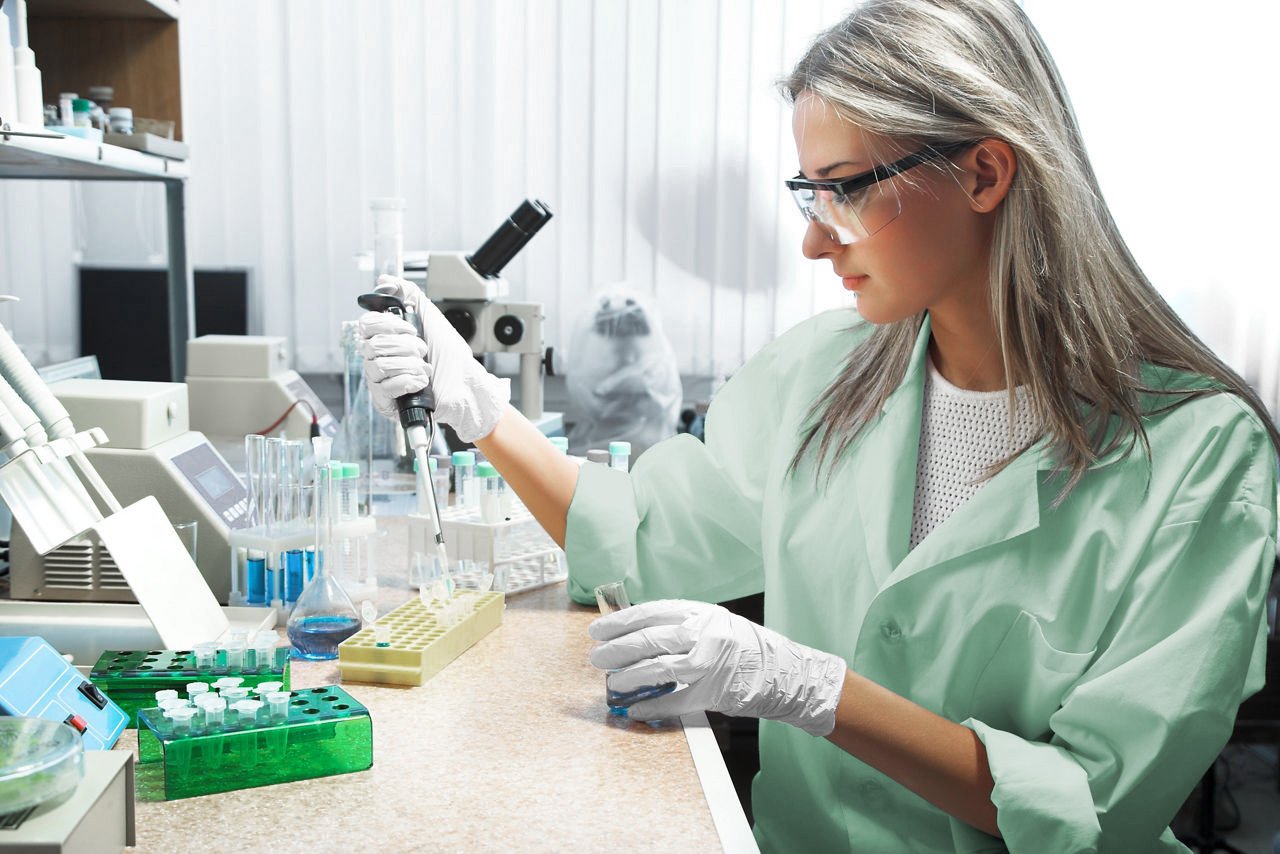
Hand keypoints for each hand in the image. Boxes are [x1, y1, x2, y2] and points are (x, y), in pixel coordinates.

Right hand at [358, 274, 509, 441]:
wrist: (466, 385)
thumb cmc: (450, 356)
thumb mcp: (431, 317)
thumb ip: (409, 294)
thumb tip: (384, 280)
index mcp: (386, 338)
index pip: (366, 324)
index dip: (388, 325)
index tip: (411, 329)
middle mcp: (379, 358)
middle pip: (372, 345)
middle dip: (405, 347)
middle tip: (422, 350)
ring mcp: (380, 380)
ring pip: (379, 366)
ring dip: (410, 365)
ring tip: (426, 369)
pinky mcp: (385, 401)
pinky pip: (385, 388)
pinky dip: (409, 382)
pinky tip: (421, 382)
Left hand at [588, 600, 847, 736]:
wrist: (786, 672)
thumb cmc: (746, 648)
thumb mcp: (714, 623)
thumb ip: (680, 625)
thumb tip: (636, 632)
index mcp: (701, 612)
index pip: (651, 612)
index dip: (620, 622)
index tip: (599, 630)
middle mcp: (705, 634)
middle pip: (650, 640)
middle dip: (617, 651)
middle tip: (597, 659)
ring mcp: (710, 663)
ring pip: (659, 669)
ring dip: (630, 678)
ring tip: (612, 684)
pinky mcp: (715, 692)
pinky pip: (676, 700)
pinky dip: (653, 705)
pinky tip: (635, 708)